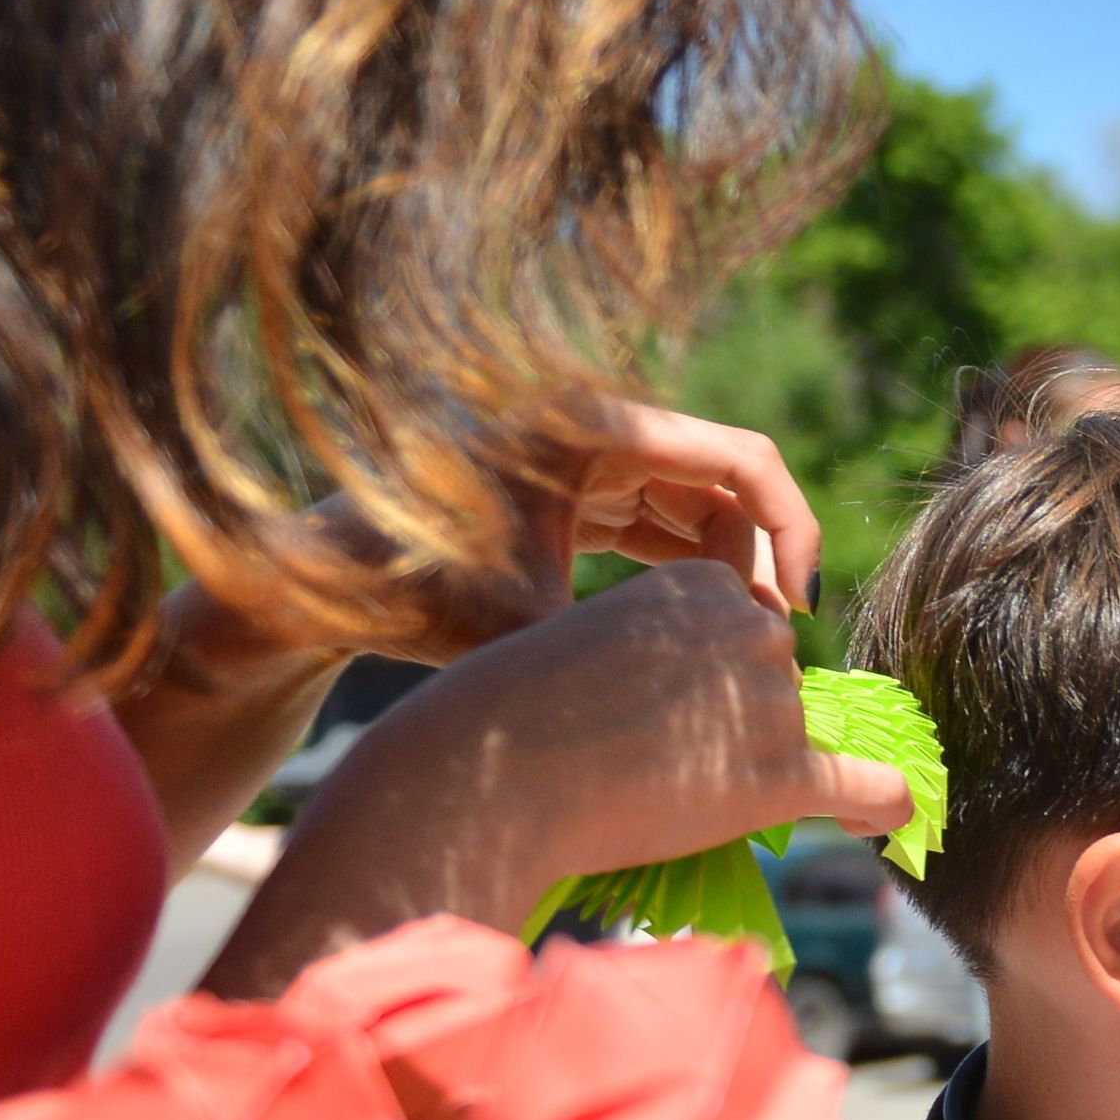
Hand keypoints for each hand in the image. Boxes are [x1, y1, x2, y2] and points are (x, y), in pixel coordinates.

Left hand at [188, 401, 831, 673]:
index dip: (792, 531)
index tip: (798, 610)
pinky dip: (688, 571)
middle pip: (728, 481)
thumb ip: (629, 647)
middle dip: (764, 559)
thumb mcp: (529, 626)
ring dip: (729, 569)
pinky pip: (661, 521)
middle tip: (772, 643)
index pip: (744, 459)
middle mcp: (596, 429)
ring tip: (736, 646)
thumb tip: (725, 690)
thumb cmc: (410, 597)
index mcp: (595, 429)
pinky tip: (698, 632)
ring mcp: (585, 458)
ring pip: (699, 504)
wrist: (321, 588)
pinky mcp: (573, 492)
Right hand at [219, 558, 918, 980]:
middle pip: (778, 687)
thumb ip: (676, 653)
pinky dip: (882, 806)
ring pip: (800, 740)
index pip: (744, 635)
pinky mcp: (780, 773)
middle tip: (648, 760)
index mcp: (701, 582)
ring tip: (669, 795)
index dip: (710, 687)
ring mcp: (770, 700)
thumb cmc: (517, 720)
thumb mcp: (600, 645)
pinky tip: (888, 822)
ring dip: (761, 774)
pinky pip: (868, 788)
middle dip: (734, 728)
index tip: (655, 717)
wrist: (484, 780)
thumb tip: (755, 694)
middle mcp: (750, 628)